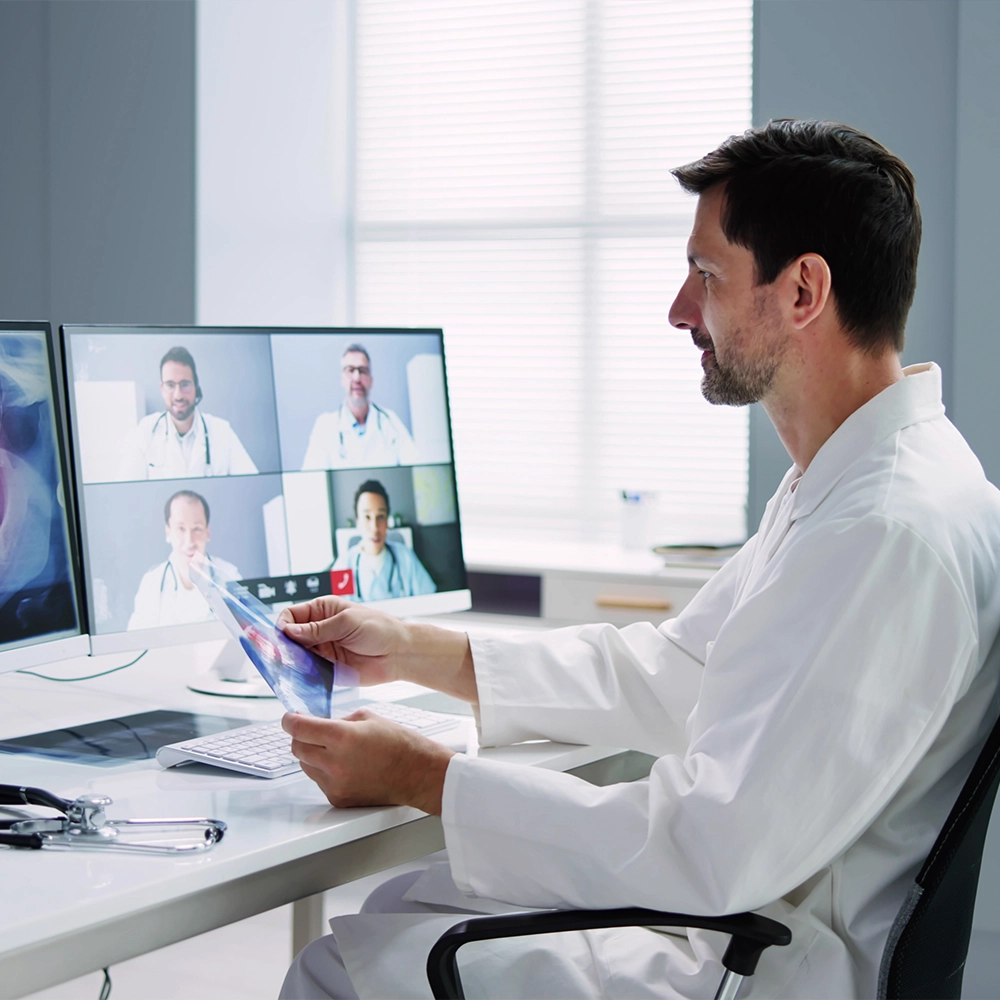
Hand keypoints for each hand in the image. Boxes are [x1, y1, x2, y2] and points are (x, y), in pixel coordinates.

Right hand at [277, 596, 407, 685]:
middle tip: (279, 657)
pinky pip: (307, 673)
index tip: (281, 637)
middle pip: (289, 637)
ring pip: (295, 656)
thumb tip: (290, 631)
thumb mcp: (347, 623)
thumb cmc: (379, 629)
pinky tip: (300, 678)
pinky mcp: (326, 669)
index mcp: (322, 610)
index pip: (292, 615)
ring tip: (289, 668)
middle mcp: (319, 630)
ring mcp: (322, 650)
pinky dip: (301, 676)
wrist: (399, 654)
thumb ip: (318, 629)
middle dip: (282, 646)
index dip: (283, 625)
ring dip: (290, 662)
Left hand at [282, 710, 454, 812]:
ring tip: (334, 749)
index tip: (290, 718)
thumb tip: (319, 723)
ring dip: (312, 754)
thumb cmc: (399, 744)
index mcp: (341, 737)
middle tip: (311, 731)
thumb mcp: (368, 717)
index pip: (298, 728)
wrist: (417, 773)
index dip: (290, 720)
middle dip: (300, 737)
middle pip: (297, 748)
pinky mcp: (338, 798)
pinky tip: (344, 765)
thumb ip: (339, 720)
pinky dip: (324, 771)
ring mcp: (335, 783)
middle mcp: (334, 762)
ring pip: (305, 765)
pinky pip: (319, 781)